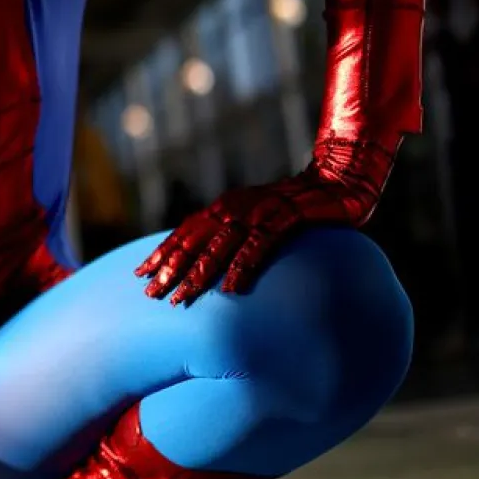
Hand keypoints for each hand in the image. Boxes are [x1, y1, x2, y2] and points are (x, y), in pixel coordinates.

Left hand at [135, 137, 396, 304]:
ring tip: (181, 297)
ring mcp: (258, 211)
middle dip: (169, 269)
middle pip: (193, 241)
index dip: (162, 252)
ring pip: (218, 245)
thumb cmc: (295, 207)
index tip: (139, 274)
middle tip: (151, 294)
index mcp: (224, 206)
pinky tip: (229, 289)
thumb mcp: (258, 221)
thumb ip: (235, 237)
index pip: (185, 232)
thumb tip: (213, 264)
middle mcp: (234, 206)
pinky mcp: (284, 216)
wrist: (339, 181)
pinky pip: (257, 245)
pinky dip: (241, 266)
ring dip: (197, 273)